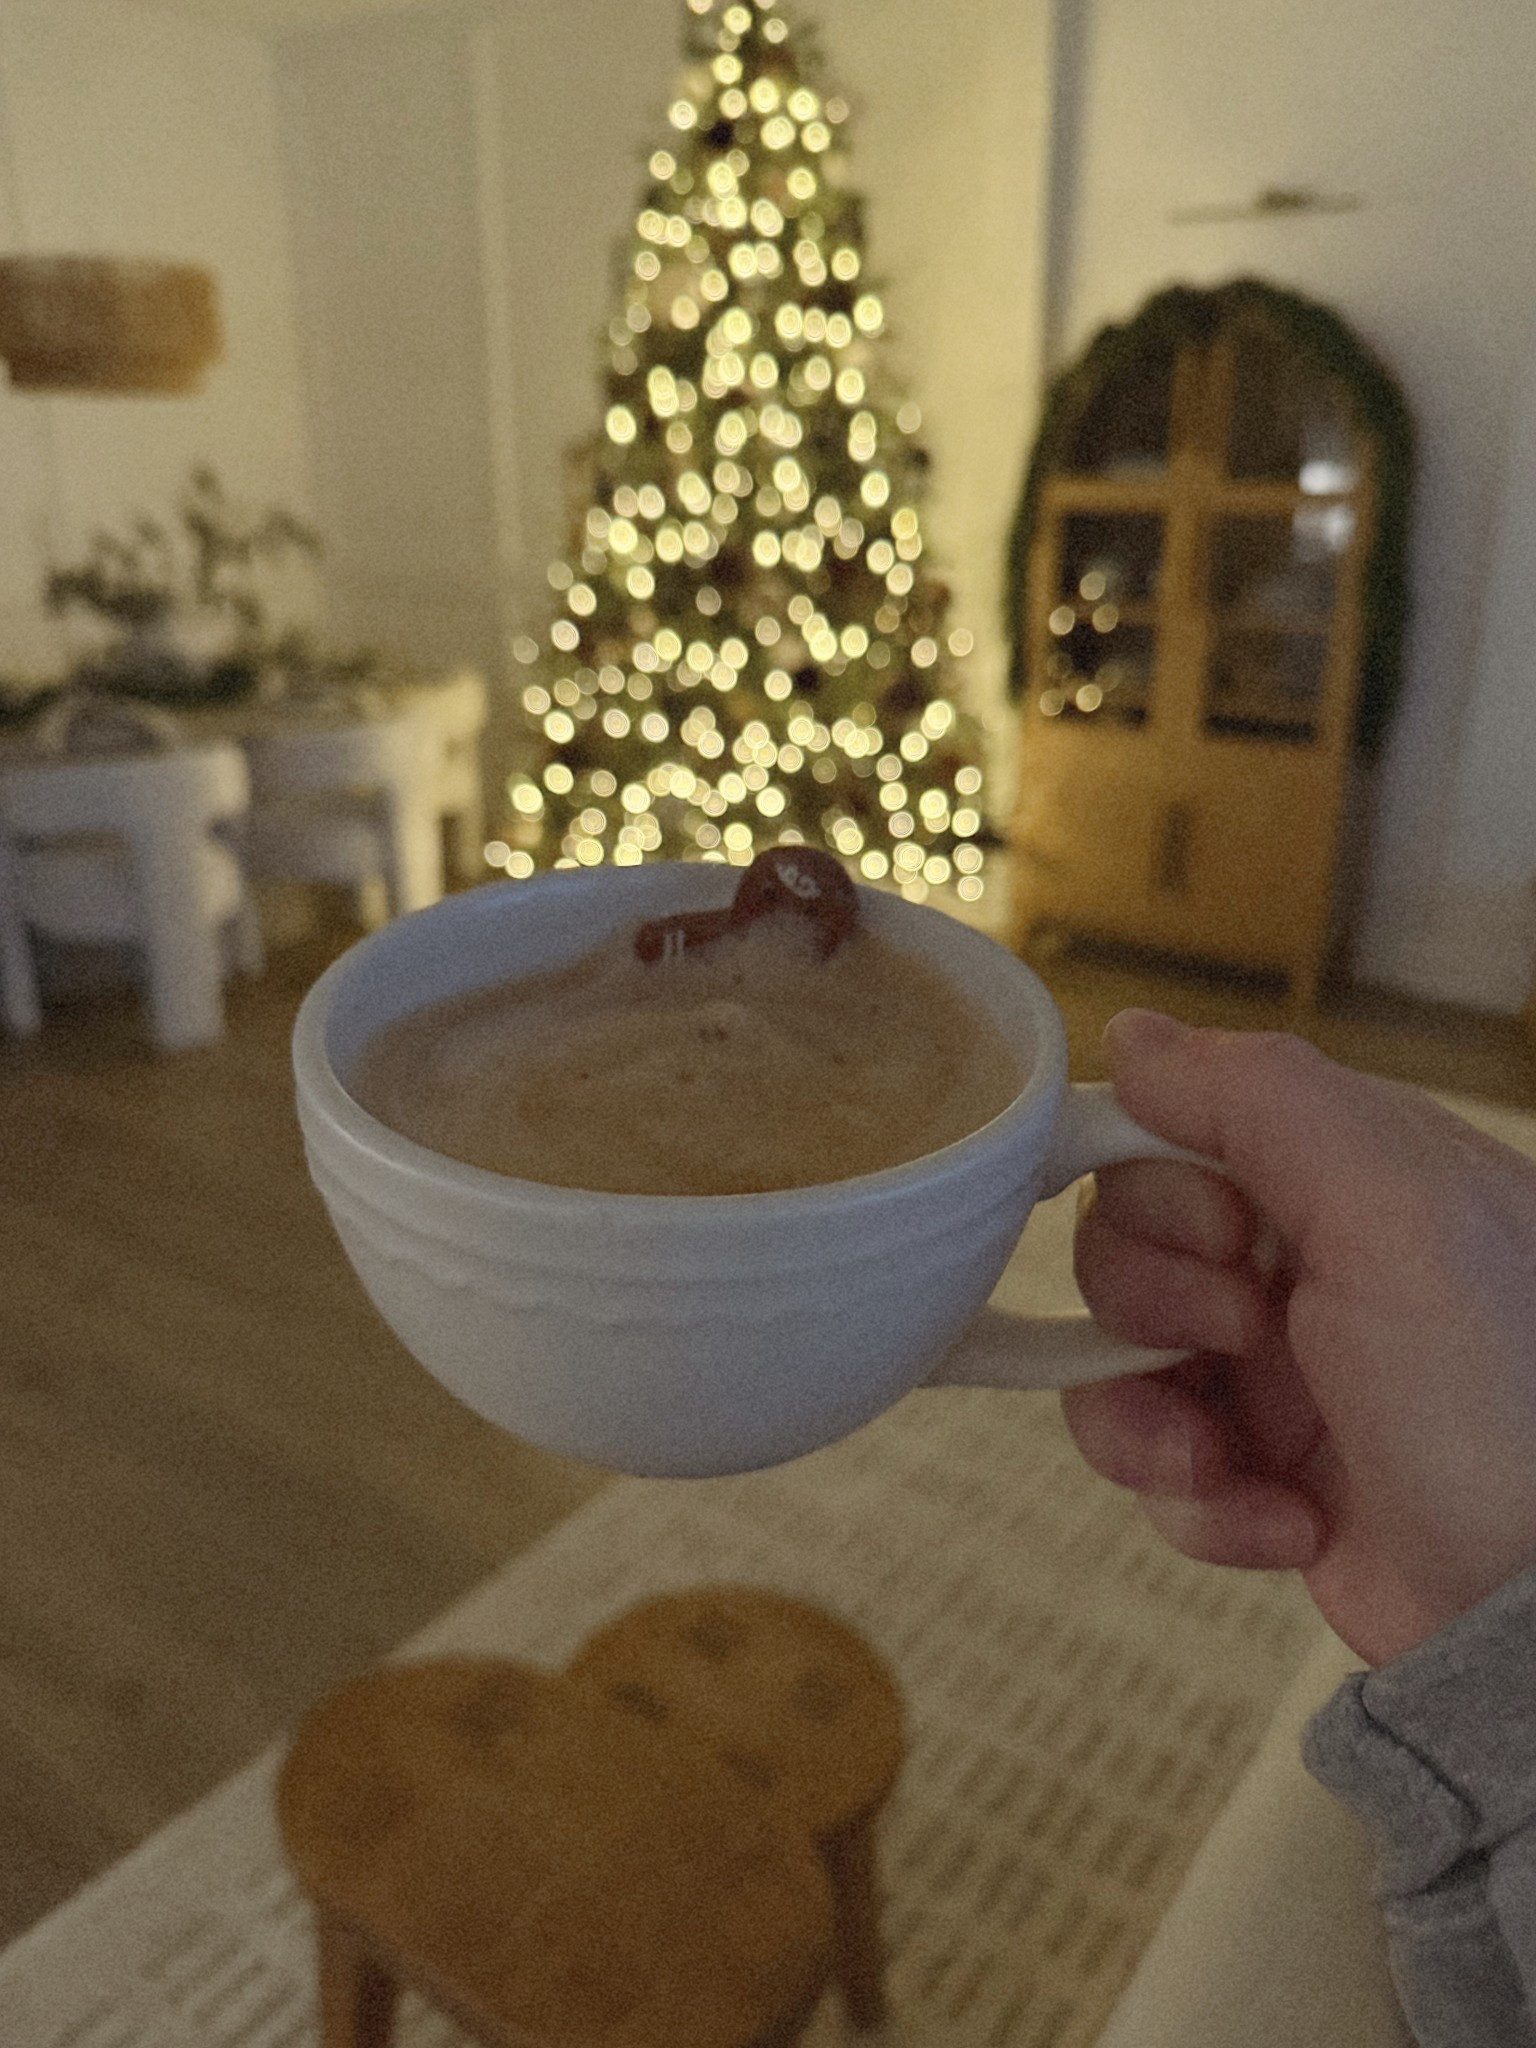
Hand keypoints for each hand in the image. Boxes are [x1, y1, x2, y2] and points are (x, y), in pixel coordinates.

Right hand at [1064, 1009, 1535, 1665]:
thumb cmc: (1509, 1408)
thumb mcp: (1399, 1214)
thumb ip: (1263, 1099)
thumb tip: (1133, 1036)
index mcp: (1343, 1174)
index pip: (1170, 1131)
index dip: (1157, 1189)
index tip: (1219, 1240)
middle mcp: (1304, 1259)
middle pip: (1122, 1243)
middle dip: (1154, 1308)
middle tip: (1244, 1339)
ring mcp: (1279, 1368)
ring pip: (1114, 1358)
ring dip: (1146, 1419)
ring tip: (1222, 1462)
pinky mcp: (1261, 1469)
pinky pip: (1155, 1462)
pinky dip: (1199, 1502)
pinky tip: (1282, 1523)